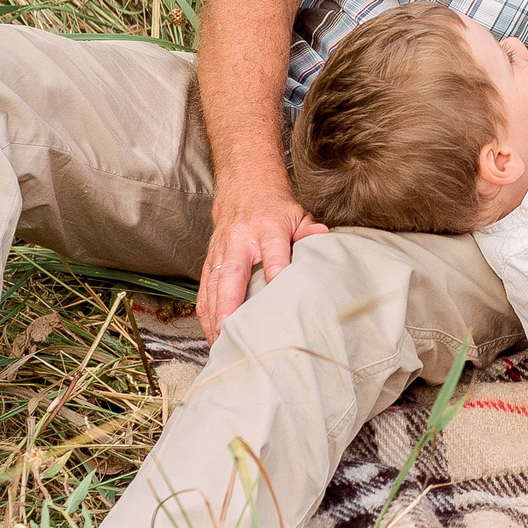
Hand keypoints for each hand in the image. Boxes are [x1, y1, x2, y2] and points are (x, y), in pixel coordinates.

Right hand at [197, 180, 326, 343]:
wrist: (244, 186)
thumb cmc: (274, 207)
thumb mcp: (298, 213)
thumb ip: (309, 229)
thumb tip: (322, 236)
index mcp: (267, 227)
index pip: (272, 250)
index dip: (275, 268)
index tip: (276, 289)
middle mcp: (240, 240)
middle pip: (232, 274)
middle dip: (229, 304)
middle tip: (230, 330)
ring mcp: (221, 250)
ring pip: (214, 284)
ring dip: (214, 314)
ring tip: (218, 340)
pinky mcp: (210, 258)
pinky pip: (204, 287)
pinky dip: (204, 311)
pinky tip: (209, 330)